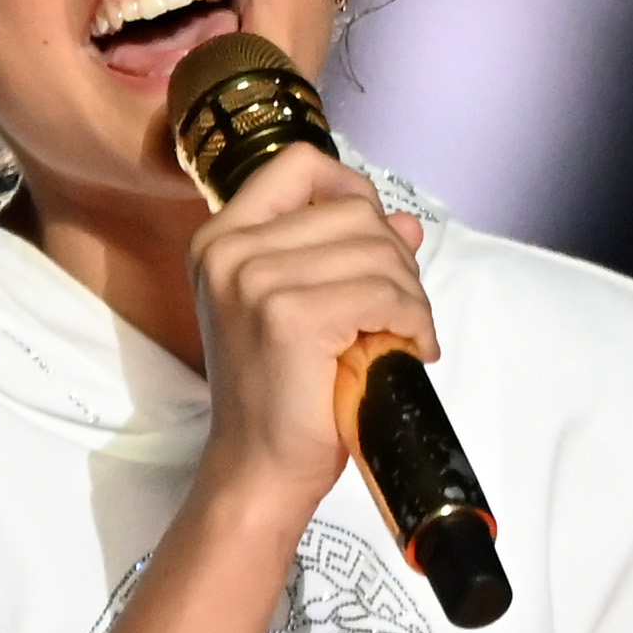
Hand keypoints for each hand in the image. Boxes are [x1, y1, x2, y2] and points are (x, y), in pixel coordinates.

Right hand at [182, 138, 428, 521]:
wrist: (260, 469)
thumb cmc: (282, 395)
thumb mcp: (303, 306)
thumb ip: (347, 254)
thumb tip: (406, 222)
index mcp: (220, 239)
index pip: (300, 164)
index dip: (352, 192)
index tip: (374, 243)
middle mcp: (229, 250)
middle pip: (353, 209)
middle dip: (395, 260)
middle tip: (398, 313)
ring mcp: (255, 281)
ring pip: (378, 251)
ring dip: (410, 296)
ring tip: (403, 336)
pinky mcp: (291, 317)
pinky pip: (384, 293)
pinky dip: (413, 320)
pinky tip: (408, 349)